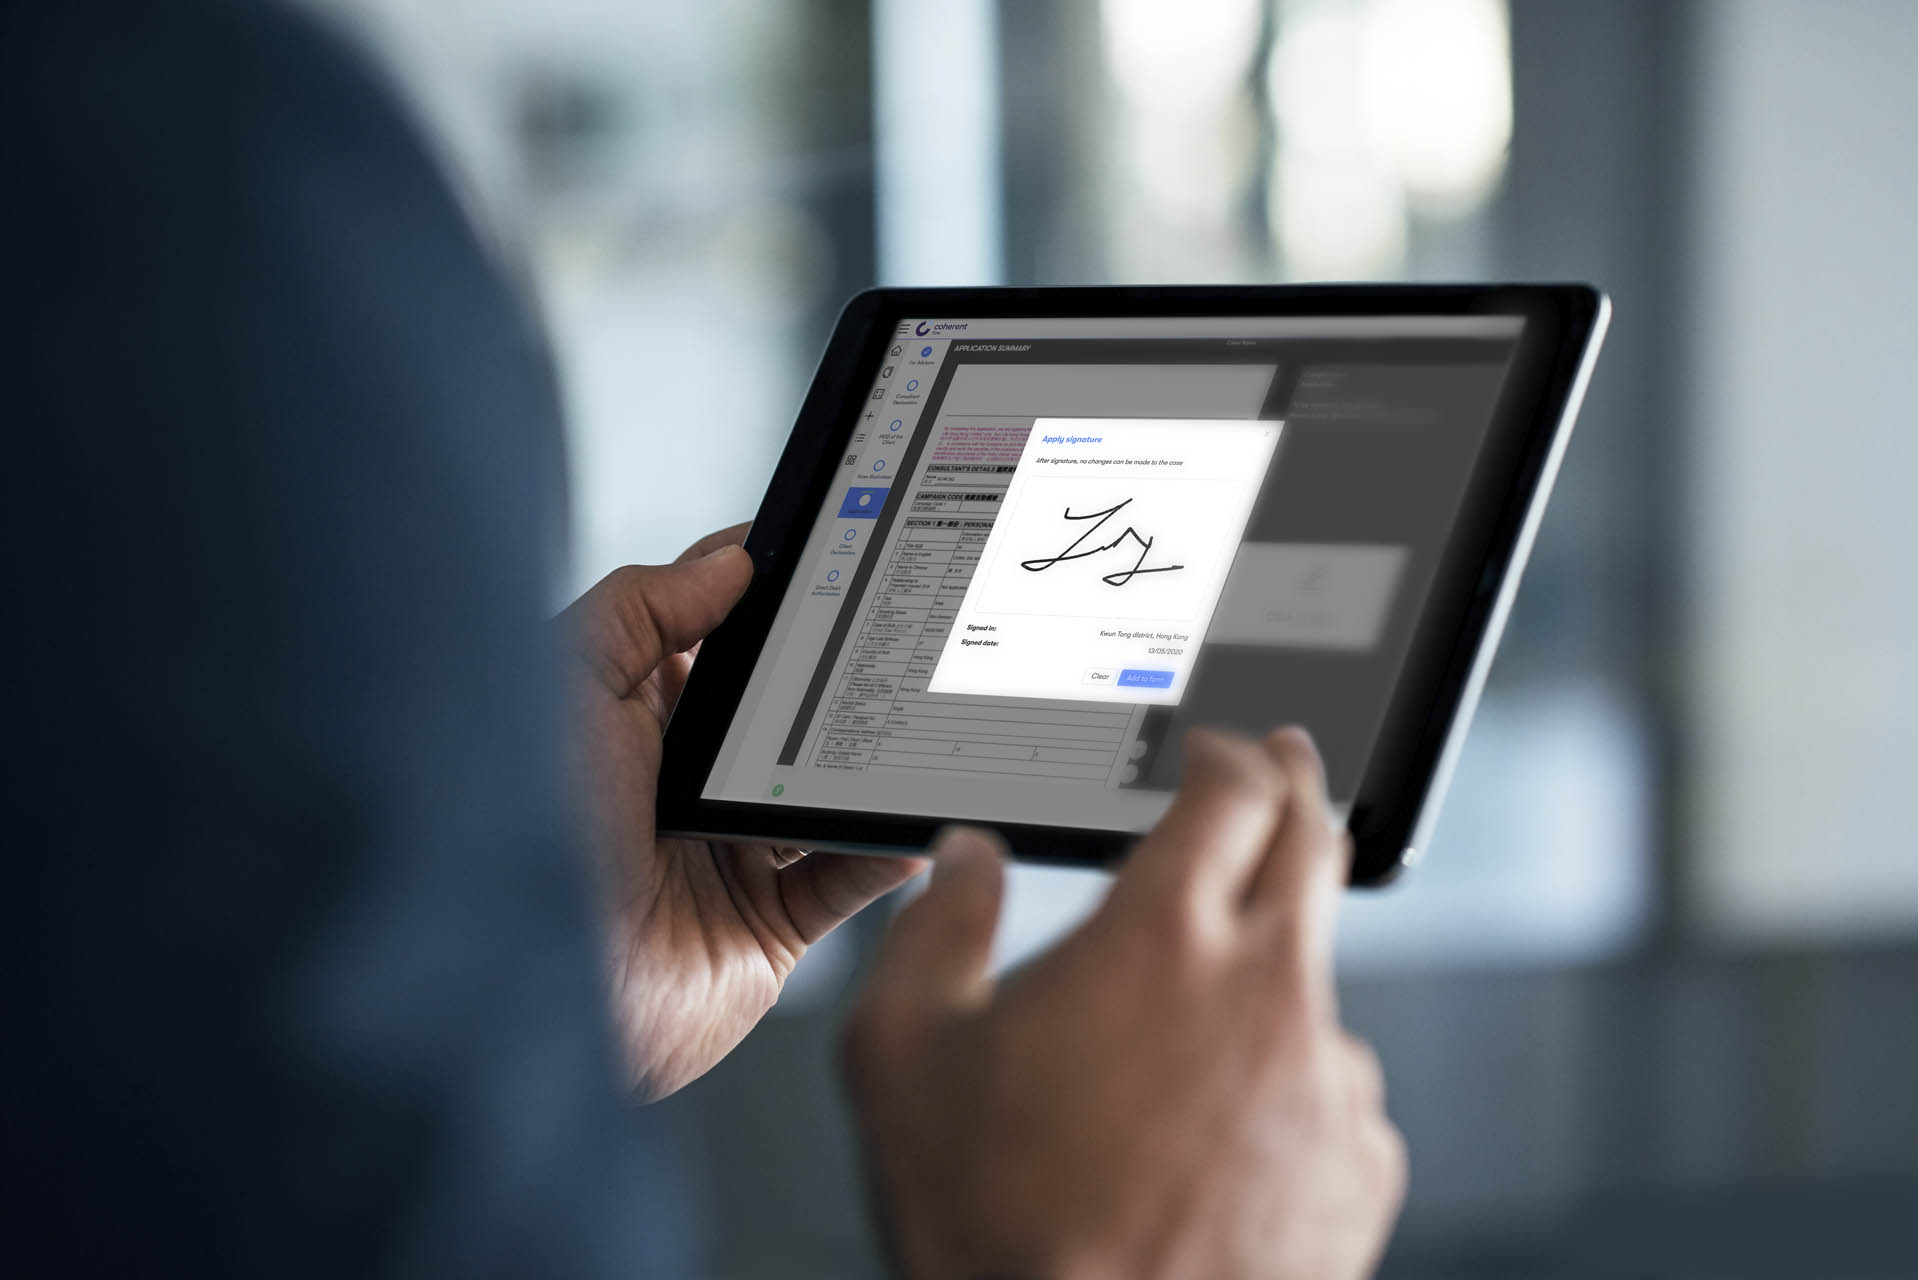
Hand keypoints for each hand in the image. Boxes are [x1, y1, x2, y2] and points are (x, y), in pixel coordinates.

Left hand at [564, 524, 924, 1099]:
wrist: (528, 985)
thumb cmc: (520, 830)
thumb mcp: (569, 685)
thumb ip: (642, 609)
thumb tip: (729, 560)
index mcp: (636, 718)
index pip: (718, 635)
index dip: (771, 594)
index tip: (835, 554)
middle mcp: (687, 784)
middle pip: (789, 712)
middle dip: (843, 676)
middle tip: (904, 634)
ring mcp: (731, 855)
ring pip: (827, 793)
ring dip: (872, 764)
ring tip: (923, 719)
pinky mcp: (766, 927)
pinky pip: (846, 880)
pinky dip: (884, 850)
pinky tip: (911, 818)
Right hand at [842, 728, 1404, 1279]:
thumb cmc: (996, 1226)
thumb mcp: (903, 1055)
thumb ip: (936, 926)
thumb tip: (967, 860)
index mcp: (1162, 939)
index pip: (1232, 788)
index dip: (1226, 751)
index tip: (1216, 751)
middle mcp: (1266, 992)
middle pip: (1314, 844)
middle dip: (1295, 792)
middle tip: (1281, 772)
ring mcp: (1327, 1081)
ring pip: (1314, 983)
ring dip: (1266, 975)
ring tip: (1184, 1043)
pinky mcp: (1359, 1164)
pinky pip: (1332, 1090)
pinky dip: (1285, 1085)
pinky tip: (1214, 1136)